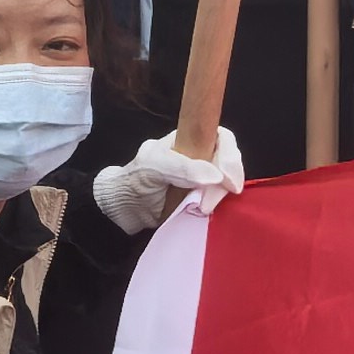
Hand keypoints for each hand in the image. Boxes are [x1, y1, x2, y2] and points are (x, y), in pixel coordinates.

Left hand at [91, 128, 242, 235]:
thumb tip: (216, 176)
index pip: (222, 139)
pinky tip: (204, 214)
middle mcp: (202, 158)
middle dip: (224, 183)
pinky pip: (220, 202)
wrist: (122, 211)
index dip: (230, 156)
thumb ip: (183, 167)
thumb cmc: (134, 181)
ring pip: (226, 185)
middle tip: (207, 204)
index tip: (230, 181)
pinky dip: (216, 209)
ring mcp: (204, 181)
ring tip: (200, 210)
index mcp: (190, 140)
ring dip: (218, 199)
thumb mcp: (153, 167)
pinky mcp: (203, 202)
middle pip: (228, 164)